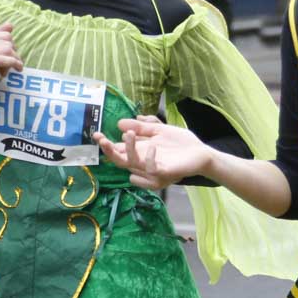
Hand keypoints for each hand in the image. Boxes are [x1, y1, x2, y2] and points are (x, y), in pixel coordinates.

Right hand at [0, 22, 23, 100]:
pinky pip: (3, 60)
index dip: (12, 46)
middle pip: (8, 42)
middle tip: (8, 67)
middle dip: (14, 55)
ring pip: (7, 50)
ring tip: (6, 71)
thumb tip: (10, 25)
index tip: (9, 57)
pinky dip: (13, 64)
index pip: (5, 35)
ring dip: (13, 61)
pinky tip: (14, 70)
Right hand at [93, 116, 210, 190]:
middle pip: (120, 161)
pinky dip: (150, 159)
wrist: (201, 153)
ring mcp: (152, 171)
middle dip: (109, 151)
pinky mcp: (164, 174)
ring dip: (129, 149)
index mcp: (140, 152)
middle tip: (102, 139)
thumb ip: (141, 126)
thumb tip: (120, 123)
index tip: (96, 133)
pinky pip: (151, 170)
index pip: (119, 150)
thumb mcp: (158, 130)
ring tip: (130, 134)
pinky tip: (153, 147)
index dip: (106, 144)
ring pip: (132, 165)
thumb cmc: (180, 143)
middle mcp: (142, 163)